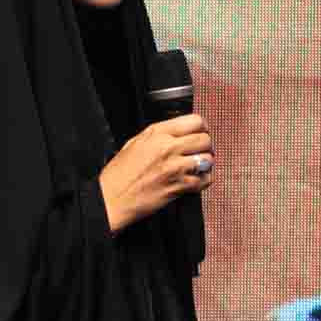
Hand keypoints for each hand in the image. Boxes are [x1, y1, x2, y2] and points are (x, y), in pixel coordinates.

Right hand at [100, 115, 214, 231]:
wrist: (112, 198)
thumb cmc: (119, 174)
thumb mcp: (134, 143)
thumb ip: (158, 135)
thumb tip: (177, 132)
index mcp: (157, 133)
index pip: (195, 121)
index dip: (202, 127)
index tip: (201, 132)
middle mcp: (168, 147)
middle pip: (205, 139)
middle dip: (206, 146)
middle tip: (201, 151)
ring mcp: (175, 167)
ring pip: (208, 159)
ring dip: (205, 163)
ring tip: (197, 166)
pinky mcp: (179, 186)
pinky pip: (205, 180)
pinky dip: (203, 180)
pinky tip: (195, 180)